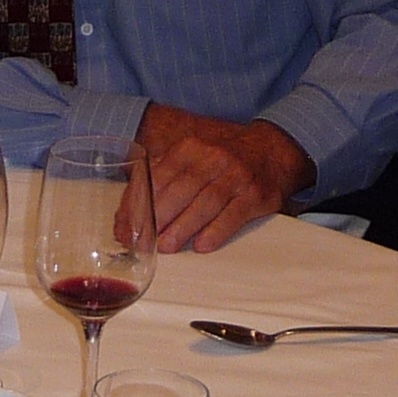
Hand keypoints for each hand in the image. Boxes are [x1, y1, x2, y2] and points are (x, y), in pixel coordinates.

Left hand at [133, 105, 311, 252]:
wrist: (272, 150)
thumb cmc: (222, 160)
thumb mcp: (191, 157)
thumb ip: (159, 180)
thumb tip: (126, 217)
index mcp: (190, 148)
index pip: (158, 176)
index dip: (139, 203)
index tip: (126, 227)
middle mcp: (213, 158)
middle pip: (181, 189)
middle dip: (159, 217)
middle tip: (144, 241)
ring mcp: (236, 176)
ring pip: (206, 202)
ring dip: (184, 227)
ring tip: (167, 247)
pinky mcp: (256, 194)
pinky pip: (234, 214)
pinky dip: (217, 231)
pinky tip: (202, 245)